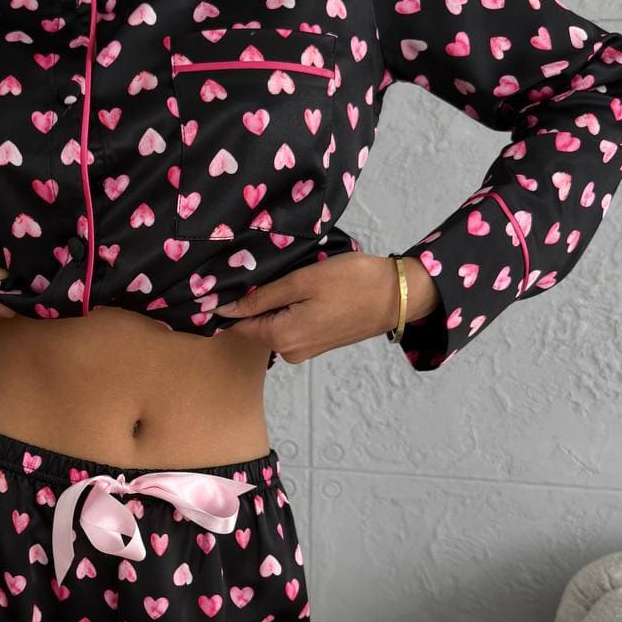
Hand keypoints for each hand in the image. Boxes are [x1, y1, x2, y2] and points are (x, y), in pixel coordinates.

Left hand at [211, 252, 441, 363]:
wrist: (397, 296)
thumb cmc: (353, 282)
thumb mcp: (302, 281)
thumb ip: (261, 297)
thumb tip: (224, 309)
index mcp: (280, 337)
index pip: (236, 324)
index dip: (230, 302)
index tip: (234, 278)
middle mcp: (288, 351)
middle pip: (254, 324)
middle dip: (255, 300)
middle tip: (269, 270)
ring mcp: (303, 350)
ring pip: (273, 323)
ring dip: (275, 303)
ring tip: (289, 277)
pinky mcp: (316, 344)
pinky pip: (290, 325)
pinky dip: (290, 309)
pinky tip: (303, 290)